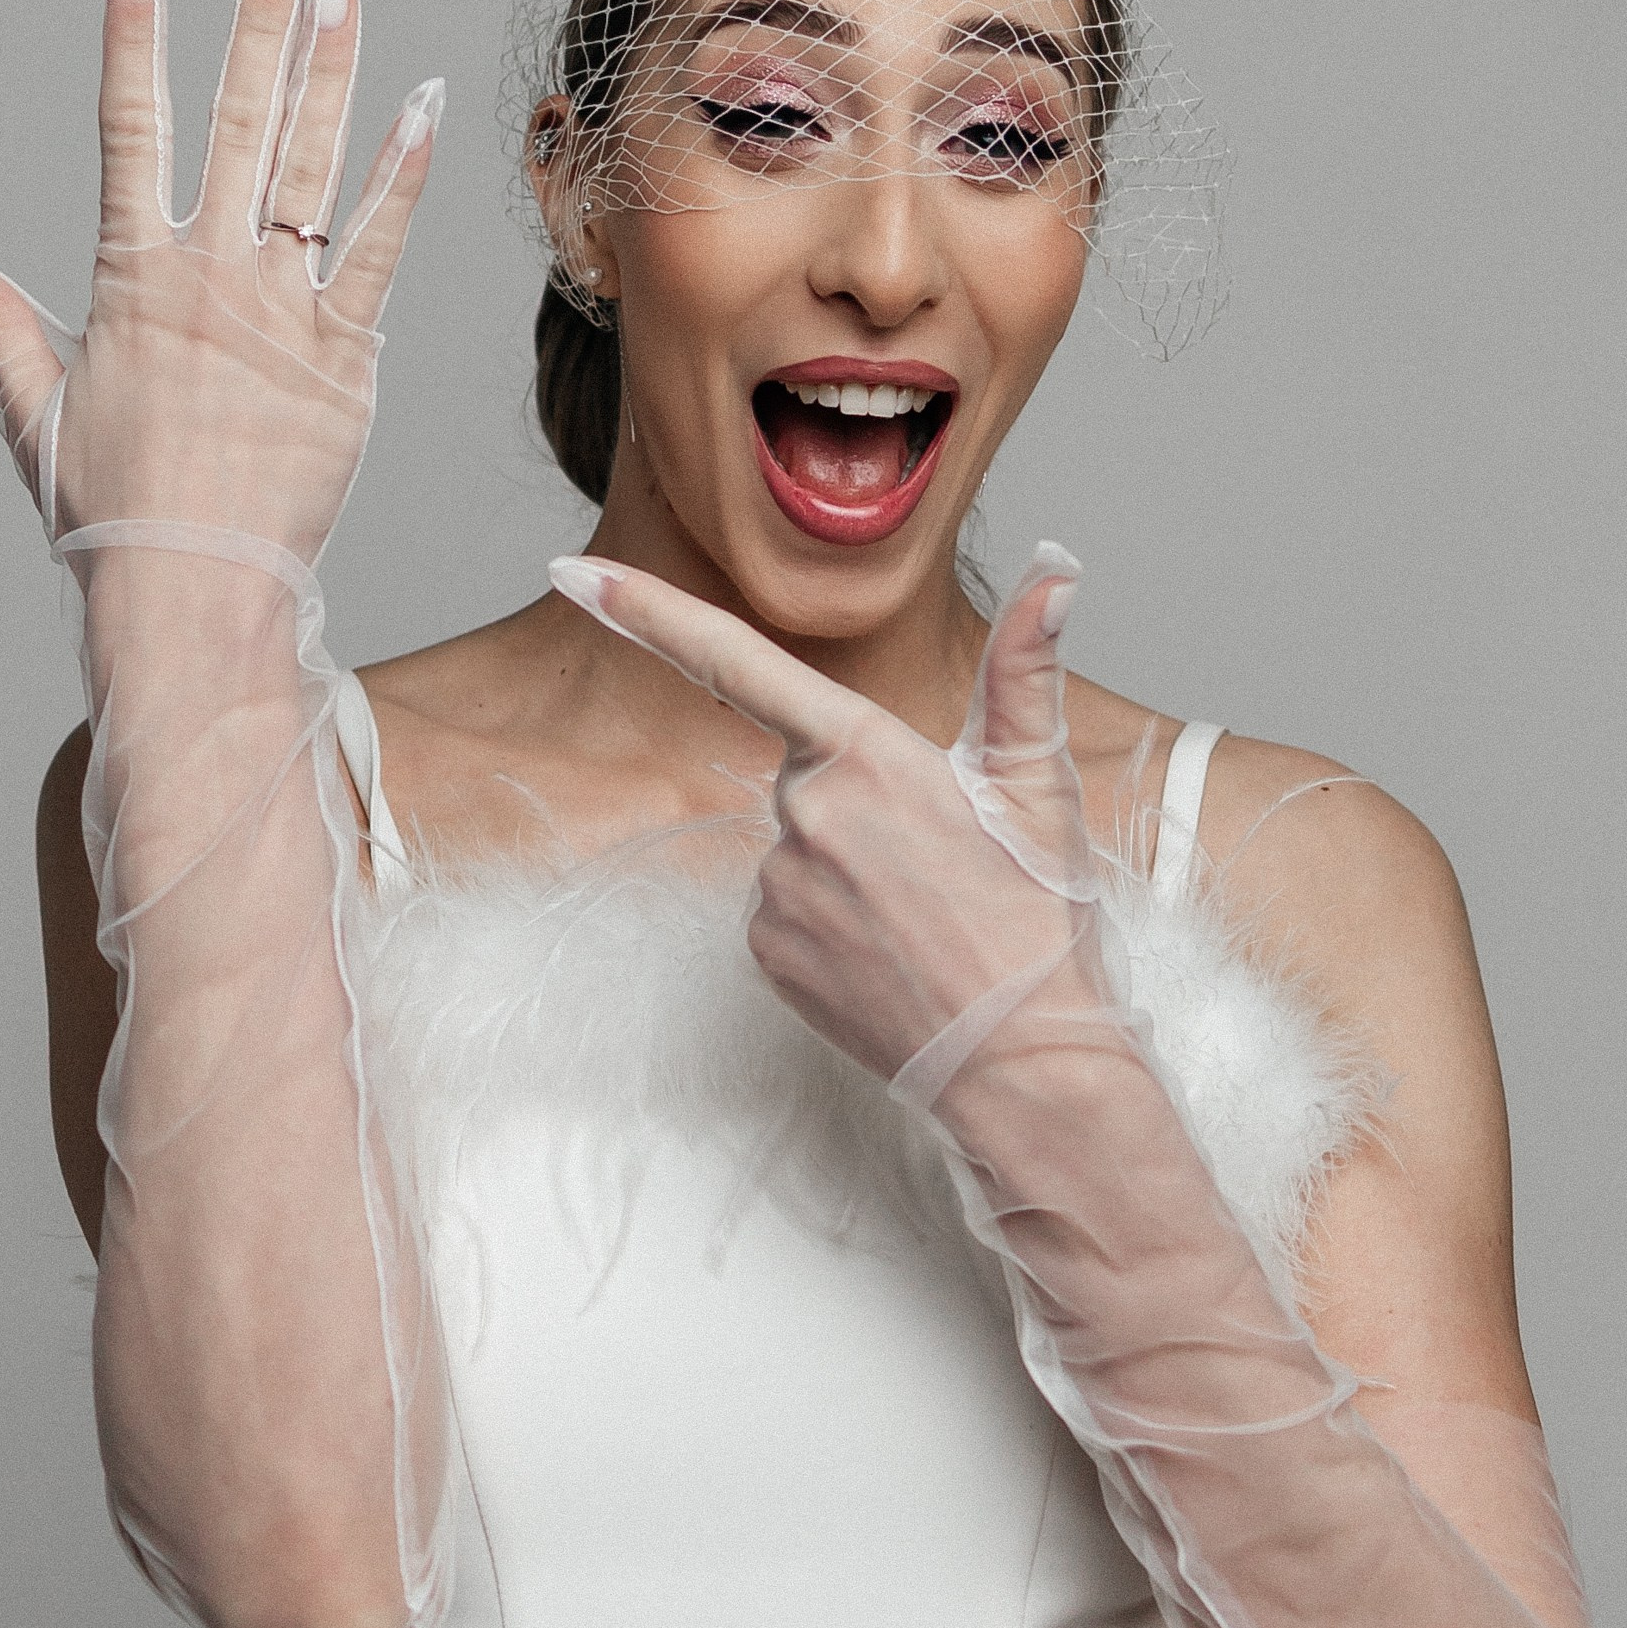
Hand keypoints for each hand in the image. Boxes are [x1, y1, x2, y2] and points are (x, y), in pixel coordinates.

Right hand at [0, 0, 440, 563]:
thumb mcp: (31, 402)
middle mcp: (208, 276)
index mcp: (130, 277)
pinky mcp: (345, 359)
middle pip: (234, 121)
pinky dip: (403, 179)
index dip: (135, 35)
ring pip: (310, 168)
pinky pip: (380, 251)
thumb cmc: (107, 506)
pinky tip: (426, 108)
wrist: (189, 589)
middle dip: (256, 22)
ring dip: (330, 71)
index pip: (129, 127)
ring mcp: (281, 312)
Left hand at [549, 543, 1101, 1089]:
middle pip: (807, 773)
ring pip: (798, 845)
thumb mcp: (1039, 781)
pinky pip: (783, 909)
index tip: (571, 573)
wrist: (1024, 1063)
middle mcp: (803, 813)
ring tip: (926, 917)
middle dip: (867, 802)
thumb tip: (1055, 565)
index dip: (646, 610)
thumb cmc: (1039, 919)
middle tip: (944, 862)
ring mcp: (775, 888)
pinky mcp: (763, 952)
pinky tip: (887, 952)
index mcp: (865, 752)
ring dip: (852, 867)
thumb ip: (1026, 664)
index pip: (735, 660)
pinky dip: (830, 922)